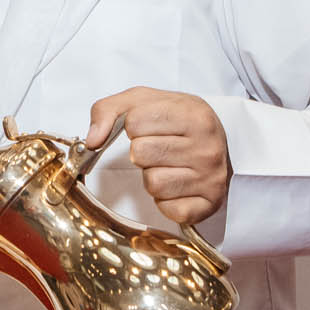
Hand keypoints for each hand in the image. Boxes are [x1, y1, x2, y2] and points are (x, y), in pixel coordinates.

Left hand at [84, 87, 230, 225]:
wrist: (216, 143)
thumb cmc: (176, 121)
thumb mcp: (145, 102)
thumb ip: (110, 110)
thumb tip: (93, 140)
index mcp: (195, 116)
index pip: (135, 122)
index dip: (132, 127)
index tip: (148, 128)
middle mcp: (207, 147)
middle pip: (141, 154)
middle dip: (141, 153)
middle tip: (158, 149)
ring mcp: (210, 178)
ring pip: (153, 183)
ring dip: (151, 177)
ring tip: (167, 166)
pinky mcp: (208, 205)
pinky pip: (167, 208)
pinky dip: (164, 200)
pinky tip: (176, 185)